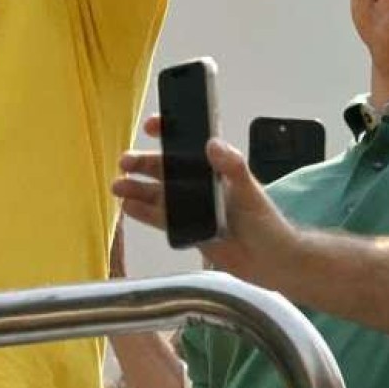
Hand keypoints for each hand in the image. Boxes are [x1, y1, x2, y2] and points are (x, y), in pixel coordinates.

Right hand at [111, 117, 295, 284]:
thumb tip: (212, 143)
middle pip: (166, 169)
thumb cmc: (265, 221)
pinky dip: (143, 213)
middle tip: (124, 162)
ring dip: (138, 189)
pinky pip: (161, 219)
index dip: (169, 132)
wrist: (270, 262)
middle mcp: (200, 184)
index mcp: (214, 169)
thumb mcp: (250, 190)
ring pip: (159, 194)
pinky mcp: (188, 230)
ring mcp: (192, 207)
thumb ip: (233, 167)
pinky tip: (128, 208)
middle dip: (144, 163)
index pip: (189, 144)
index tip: (151, 126)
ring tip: (118, 186)